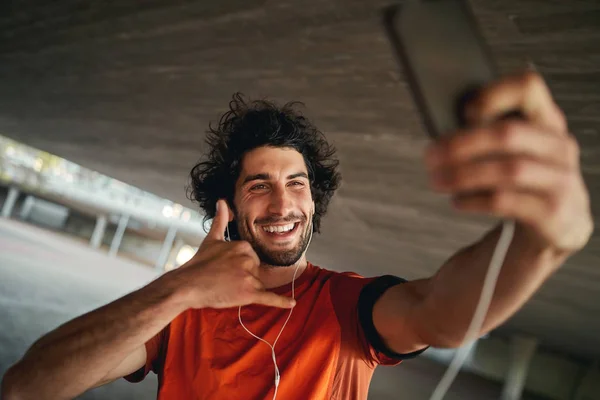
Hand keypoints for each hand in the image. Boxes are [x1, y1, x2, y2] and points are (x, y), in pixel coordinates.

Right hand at [173, 199, 295, 308]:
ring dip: (246, 289)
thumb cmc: (198, 263)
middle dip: (243, 277)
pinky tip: (292, 303)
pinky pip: (269, 297)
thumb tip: (222, 201)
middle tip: (224, 279)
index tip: (225, 268)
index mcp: (244, 245)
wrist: (187, 285)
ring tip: (226, 288)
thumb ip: (221, 220)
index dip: (239, 265)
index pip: (251, 257)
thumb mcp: (212, 238)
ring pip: (257, 284)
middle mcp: (249, 259)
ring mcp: (250, 276)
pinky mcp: (249, 293)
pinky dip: (282, 301)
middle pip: (255, 270)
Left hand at [424, 71, 592, 253]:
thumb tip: (441, 135)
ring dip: (463, 175)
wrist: (560, 227)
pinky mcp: (553, 212)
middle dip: (461, 144)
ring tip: (436, 181)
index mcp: (547, 121)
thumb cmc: (524, 182)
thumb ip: (488, 136)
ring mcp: (562, 180)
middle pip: (508, 134)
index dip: (493, 94)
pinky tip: (457, 201)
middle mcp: (559, 147)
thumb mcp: (515, 154)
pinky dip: (474, 200)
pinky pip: (506, 201)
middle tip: (431, 156)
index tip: (464, 112)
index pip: (528, 87)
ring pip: (508, 170)